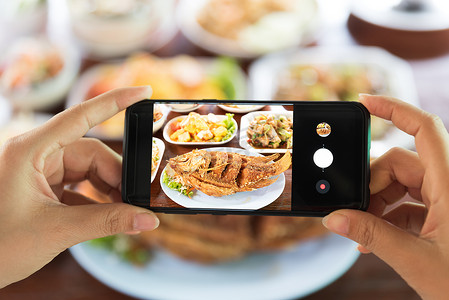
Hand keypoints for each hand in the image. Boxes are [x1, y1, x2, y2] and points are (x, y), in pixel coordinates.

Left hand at [0, 87, 158, 287]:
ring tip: (123, 211)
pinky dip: (95, 199)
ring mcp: (38, 171)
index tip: (143, 92)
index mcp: (29, 151)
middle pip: (90, 153)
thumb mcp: (57, 231)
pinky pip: (78, 185)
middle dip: (116, 176)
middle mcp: (34, 154)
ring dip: (107, 189)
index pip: (80, 117)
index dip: (114, 102)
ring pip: (87, 169)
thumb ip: (107, 222)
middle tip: (135, 200)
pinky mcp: (41, 187)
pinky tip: (107, 214)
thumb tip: (148, 219)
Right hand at [322, 94, 448, 298]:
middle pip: (400, 162)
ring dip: (377, 203)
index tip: (363, 102)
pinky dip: (386, 216)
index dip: (394, 108)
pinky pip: (406, 203)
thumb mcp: (416, 260)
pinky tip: (372, 239)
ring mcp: (445, 200)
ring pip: (401, 183)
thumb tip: (334, 219)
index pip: (425, 129)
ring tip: (364, 232)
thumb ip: (372, 236)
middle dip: (372, 184)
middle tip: (355, 211)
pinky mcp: (441, 215)